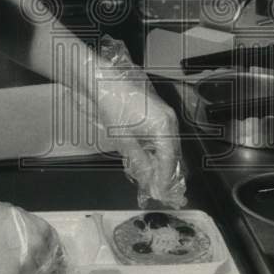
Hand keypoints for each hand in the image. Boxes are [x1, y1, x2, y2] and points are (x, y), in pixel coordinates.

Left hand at [91, 40, 185, 207]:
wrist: (101, 80)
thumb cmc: (112, 106)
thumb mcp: (124, 140)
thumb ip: (139, 161)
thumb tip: (148, 179)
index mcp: (164, 126)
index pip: (170, 159)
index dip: (166, 178)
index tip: (162, 193)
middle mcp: (169, 119)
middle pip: (172, 152)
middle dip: (166, 172)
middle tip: (161, 190)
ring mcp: (164, 113)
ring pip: (167, 144)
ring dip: (161, 162)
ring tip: (154, 179)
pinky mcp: (156, 110)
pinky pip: (161, 134)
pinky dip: (156, 149)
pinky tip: (149, 160)